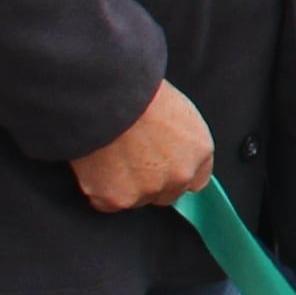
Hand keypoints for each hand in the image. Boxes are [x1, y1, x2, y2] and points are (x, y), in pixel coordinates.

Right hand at [69, 83, 216, 214]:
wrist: (108, 94)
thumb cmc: (140, 91)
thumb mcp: (178, 110)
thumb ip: (181, 142)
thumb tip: (171, 153)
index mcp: (200, 151)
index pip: (195, 180)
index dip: (174, 174)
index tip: (161, 167)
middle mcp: (179, 176)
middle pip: (167, 194)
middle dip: (151, 182)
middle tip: (130, 159)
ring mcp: (148, 190)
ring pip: (136, 199)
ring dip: (123, 185)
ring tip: (110, 154)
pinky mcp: (117, 198)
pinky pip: (105, 202)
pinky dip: (97, 188)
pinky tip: (96, 164)